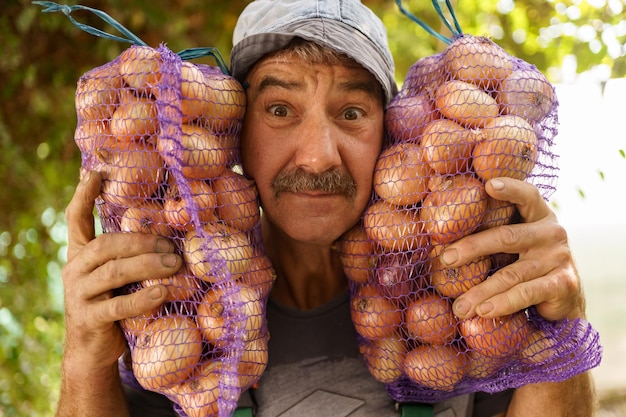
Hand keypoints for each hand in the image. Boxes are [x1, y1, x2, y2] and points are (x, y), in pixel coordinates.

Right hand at [62, 171, 181, 370]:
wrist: (95, 350)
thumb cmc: (116, 303)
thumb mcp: (119, 275)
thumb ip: (131, 254)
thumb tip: (173, 233)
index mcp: (81, 254)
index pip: (76, 219)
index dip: (84, 195)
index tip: (96, 172)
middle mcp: (75, 269)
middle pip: (105, 244)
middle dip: (141, 241)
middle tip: (172, 246)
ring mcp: (79, 295)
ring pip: (113, 271)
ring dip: (147, 265)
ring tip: (175, 264)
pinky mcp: (89, 319)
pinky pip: (117, 306)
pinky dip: (142, 298)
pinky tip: (162, 293)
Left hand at [441, 177, 584, 320]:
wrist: (564, 298)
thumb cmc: (526, 262)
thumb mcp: (515, 243)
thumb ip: (491, 231)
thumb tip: (437, 236)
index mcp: (538, 215)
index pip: (526, 195)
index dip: (509, 188)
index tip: (488, 184)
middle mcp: (552, 232)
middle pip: (506, 237)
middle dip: (472, 247)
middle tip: (446, 259)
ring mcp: (559, 258)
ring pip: (511, 273)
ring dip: (481, 291)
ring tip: (459, 306)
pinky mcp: (563, 283)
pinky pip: (526, 293)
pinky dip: (502, 303)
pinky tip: (483, 311)